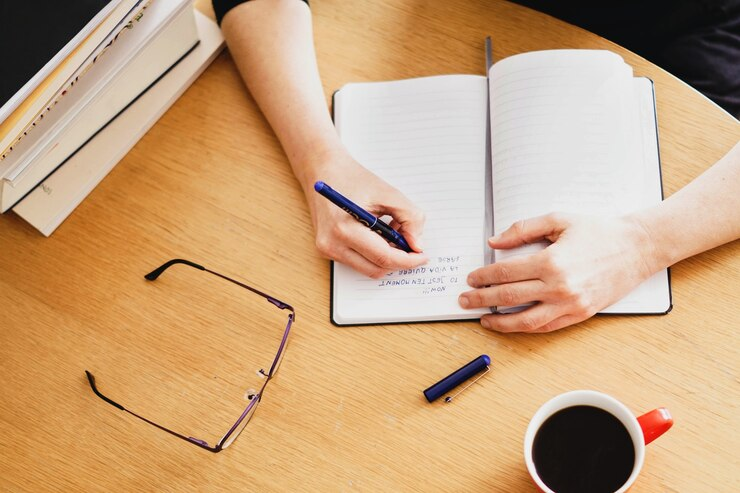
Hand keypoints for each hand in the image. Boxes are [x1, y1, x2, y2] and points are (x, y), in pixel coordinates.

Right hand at [303, 150, 427, 277]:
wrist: (322, 171)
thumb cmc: (353, 178)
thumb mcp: (388, 193)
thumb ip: (410, 218)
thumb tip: (417, 245)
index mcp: (345, 229)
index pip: (383, 258)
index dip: (408, 260)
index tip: (422, 256)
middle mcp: (332, 244)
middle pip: (376, 269)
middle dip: (399, 260)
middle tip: (412, 245)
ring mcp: (327, 250)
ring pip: (368, 269)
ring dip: (386, 258)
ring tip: (392, 233)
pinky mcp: (327, 250)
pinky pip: (358, 262)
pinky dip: (374, 254)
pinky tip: (378, 234)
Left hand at [458, 213, 657, 332]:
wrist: (637, 248)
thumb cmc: (598, 231)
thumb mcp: (559, 220)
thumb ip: (523, 229)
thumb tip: (494, 241)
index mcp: (551, 261)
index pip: (505, 273)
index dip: (483, 277)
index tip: (471, 279)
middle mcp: (559, 286)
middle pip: (509, 297)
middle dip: (482, 299)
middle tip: (465, 300)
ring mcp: (570, 304)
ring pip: (525, 320)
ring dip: (499, 322)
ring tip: (483, 319)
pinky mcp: (580, 315)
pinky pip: (546, 327)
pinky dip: (525, 328)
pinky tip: (511, 324)